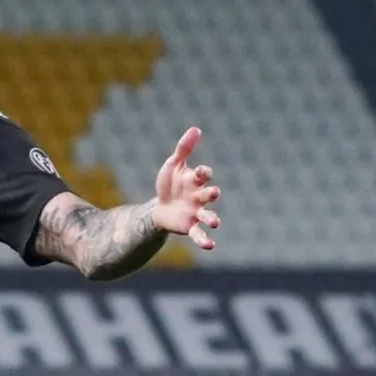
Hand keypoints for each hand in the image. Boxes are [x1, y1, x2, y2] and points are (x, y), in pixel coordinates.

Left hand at [152, 127, 220, 250]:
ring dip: (212, 219)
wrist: (160, 207)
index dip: (203, 173)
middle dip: (212, 194)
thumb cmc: (170, 184)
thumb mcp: (173, 165)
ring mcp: (197, 212)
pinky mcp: (190, 227)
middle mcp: (200, 197)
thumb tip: (196, 129)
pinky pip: (199, 234)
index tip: (200, 172)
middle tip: (214, 193)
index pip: (203, 174)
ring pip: (208, 216)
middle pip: (209, 195)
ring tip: (215, 223)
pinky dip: (205, 240)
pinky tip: (210, 245)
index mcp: (196, 181)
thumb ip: (184, 148)